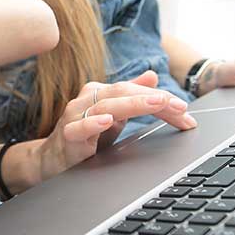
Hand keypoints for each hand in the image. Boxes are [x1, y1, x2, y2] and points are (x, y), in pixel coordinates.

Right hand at [30, 70, 197, 186]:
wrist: (51, 160)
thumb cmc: (85, 136)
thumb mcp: (114, 116)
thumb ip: (131, 96)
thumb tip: (152, 75)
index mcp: (101, 92)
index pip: (135, 90)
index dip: (161, 99)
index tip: (184, 110)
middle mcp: (88, 99)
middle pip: (123, 92)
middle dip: (153, 99)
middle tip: (178, 105)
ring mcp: (75, 116)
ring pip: (105, 105)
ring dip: (133, 104)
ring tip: (155, 103)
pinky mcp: (67, 135)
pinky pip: (79, 127)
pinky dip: (92, 123)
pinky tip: (107, 121)